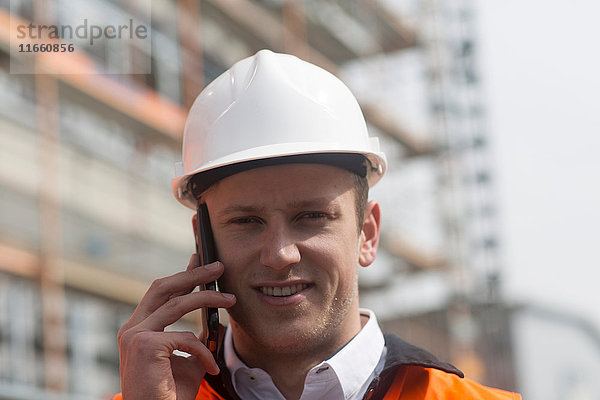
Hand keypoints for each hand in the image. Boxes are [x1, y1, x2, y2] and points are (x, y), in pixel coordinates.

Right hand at [117, 255, 235, 399]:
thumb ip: (194, 336)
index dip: (181, 274)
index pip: (159, 291)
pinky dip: (203, 351)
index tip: (199, 259)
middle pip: (164, 287)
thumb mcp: (187, 358)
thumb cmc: (171, 393)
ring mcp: (134, 336)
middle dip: (194, 273)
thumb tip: (213, 313)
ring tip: (231, 298)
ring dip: (209, 299)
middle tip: (218, 266)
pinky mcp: (145, 346)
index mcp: (137, 328)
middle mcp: (131, 328)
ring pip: (178, 305)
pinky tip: (210, 367)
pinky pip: (186, 338)